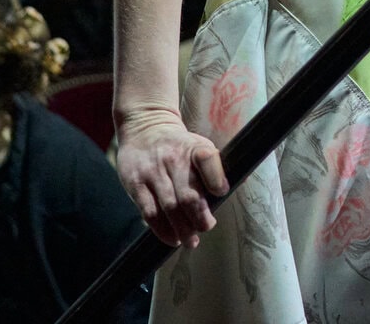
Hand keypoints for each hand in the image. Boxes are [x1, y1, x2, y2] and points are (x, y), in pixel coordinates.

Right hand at [117, 108, 226, 247]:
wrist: (144, 127)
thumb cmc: (179, 145)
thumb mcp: (199, 145)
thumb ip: (214, 167)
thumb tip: (234, 186)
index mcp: (194, 148)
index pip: (207, 160)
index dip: (216, 179)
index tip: (221, 193)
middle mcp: (173, 159)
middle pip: (188, 195)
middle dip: (199, 218)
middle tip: (205, 228)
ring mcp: (153, 172)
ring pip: (169, 207)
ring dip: (182, 229)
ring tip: (190, 241)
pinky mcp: (135, 184)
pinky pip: (149, 212)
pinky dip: (161, 230)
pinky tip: (171, 238)